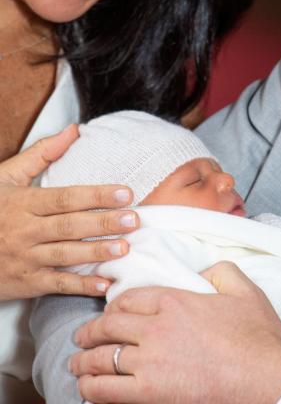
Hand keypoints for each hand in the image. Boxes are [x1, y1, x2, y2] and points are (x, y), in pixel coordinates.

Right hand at [0, 124, 138, 299]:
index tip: (126, 193)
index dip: (96, 195)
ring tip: (125, 248)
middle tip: (134, 220)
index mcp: (23, 204)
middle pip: (69, 226)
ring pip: (65, 255)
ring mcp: (24, 258)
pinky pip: (55, 284)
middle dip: (104, 223)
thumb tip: (74, 130)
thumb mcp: (6, 177)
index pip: (66, 198)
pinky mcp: (24, 283)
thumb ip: (42, 154)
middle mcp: (24, 231)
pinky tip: (104, 282)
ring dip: (96, 253)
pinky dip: (79, 285)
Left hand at [71, 262, 280, 403]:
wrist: (266, 379)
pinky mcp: (149, 394)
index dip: (114, 305)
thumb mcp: (245, 290)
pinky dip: (92, 389)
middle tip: (82, 338)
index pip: (129, 298)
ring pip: (101, 359)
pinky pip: (106, 391)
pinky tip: (90, 389)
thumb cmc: (258, 337)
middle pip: (108, 327)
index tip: (110, 312)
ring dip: (84, 362)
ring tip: (78, 365)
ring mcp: (150, 363)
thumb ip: (221, 271)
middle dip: (90, 332)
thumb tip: (205, 270)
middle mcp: (156, 328)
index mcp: (176, 301)